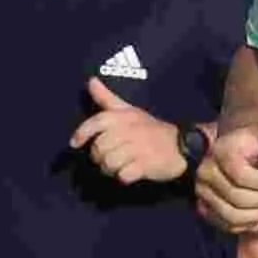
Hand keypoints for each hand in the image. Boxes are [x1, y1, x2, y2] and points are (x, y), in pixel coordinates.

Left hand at [69, 75, 193, 190]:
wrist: (182, 146)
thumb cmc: (150, 129)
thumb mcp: (129, 110)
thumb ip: (107, 98)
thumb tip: (90, 80)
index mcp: (123, 117)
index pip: (97, 122)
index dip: (82, 133)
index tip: (75, 144)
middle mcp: (130, 130)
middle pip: (99, 148)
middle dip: (99, 158)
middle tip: (108, 158)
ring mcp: (139, 148)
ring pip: (109, 163)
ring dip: (110, 169)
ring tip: (119, 166)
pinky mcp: (147, 164)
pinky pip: (123, 175)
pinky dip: (124, 177)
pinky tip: (130, 172)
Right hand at [197, 119, 257, 235]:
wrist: (241, 149)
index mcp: (220, 151)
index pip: (241, 176)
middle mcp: (206, 171)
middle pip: (238, 198)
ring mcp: (202, 191)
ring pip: (233, 216)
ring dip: (257, 213)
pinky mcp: (204, 207)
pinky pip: (228, 225)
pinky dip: (247, 223)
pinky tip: (257, 211)